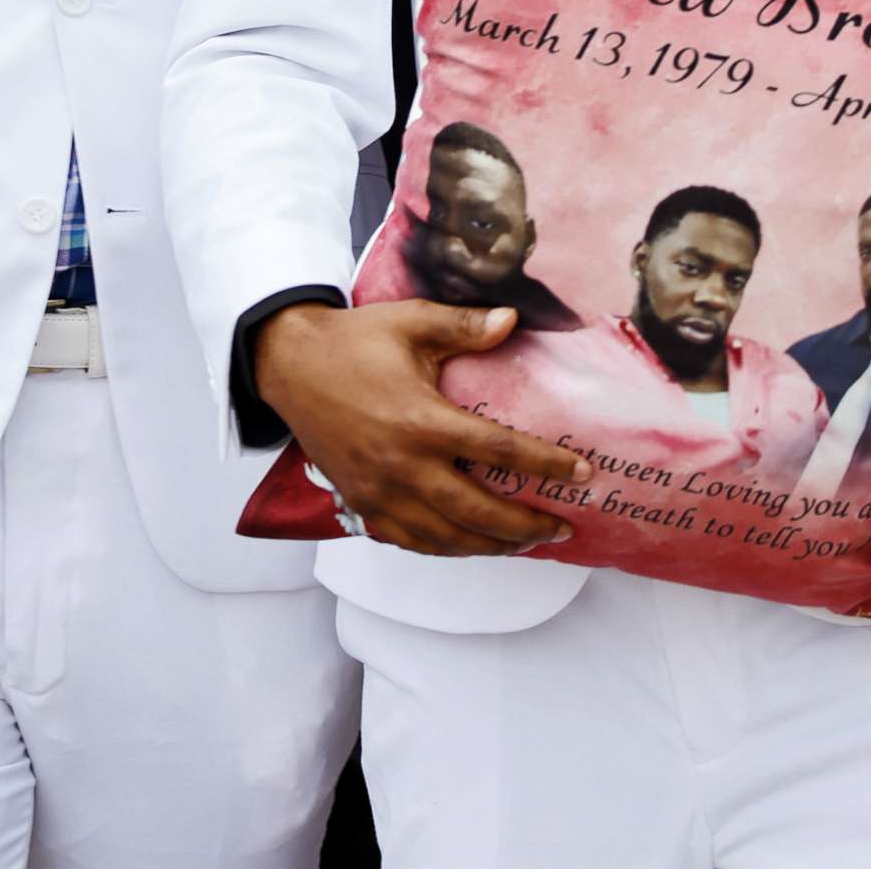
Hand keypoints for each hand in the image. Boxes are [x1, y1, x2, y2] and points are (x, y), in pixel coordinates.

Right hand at [254, 300, 592, 557]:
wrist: (290, 366)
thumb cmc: (354, 342)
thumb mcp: (411, 323)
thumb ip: (465, 326)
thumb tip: (513, 321)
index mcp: (421, 420)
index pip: (498, 451)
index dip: (545, 465)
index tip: (581, 474)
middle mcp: (402, 465)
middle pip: (477, 513)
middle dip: (526, 526)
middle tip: (562, 527)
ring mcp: (380, 492)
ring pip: (446, 538)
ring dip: (491, 546)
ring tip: (526, 543)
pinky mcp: (362, 504)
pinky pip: (411, 542)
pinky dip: (446, 550)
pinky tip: (470, 545)